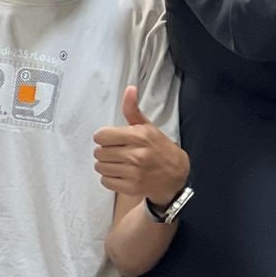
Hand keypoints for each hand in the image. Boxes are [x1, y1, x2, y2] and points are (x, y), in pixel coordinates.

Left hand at [93, 86, 189, 205]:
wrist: (176, 174)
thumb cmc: (159, 148)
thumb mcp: (148, 127)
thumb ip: (133, 110)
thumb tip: (129, 89)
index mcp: (138, 136)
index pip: (101, 136)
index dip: (105, 137)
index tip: (113, 139)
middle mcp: (135, 154)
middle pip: (99, 152)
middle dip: (105, 151)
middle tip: (118, 152)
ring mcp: (133, 173)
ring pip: (100, 167)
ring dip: (106, 165)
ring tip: (119, 163)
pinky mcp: (130, 187)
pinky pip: (105, 181)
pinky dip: (110, 178)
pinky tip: (122, 174)